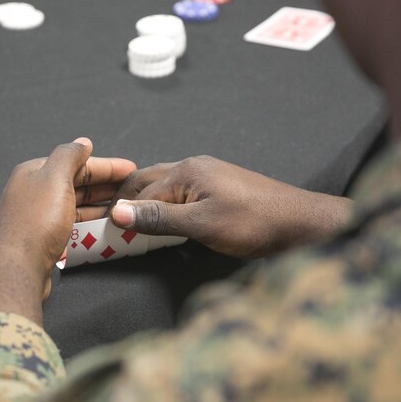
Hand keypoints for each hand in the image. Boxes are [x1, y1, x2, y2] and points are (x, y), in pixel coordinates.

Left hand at [0, 138, 136, 324]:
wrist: (17, 268)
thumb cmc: (35, 222)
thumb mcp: (55, 178)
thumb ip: (70, 156)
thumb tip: (82, 142)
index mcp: (34, 172)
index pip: (76, 163)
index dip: (106, 166)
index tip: (131, 169)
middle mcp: (33, 192)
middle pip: (76, 183)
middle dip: (105, 185)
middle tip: (131, 189)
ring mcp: (37, 216)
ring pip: (74, 205)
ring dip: (98, 205)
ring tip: (122, 208)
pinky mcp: (41, 238)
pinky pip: (70, 224)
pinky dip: (88, 222)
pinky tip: (102, 226)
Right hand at [109, 156, 353, 258]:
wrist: (302, 223)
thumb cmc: (255, 224)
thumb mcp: (202, 225)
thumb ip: (159, 219)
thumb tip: (116, 212)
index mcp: (186, 171)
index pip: (138, 194)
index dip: (118, 215)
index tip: (99, 235)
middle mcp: (194, 167)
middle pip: (146, 182)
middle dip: (123, 200)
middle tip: (103, 224)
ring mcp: (209, 175)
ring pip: (163, 186)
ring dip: (143, 202)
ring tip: (125, 222)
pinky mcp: (220, 188)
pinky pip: (180, 192)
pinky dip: (163, 205)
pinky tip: (161, 219)